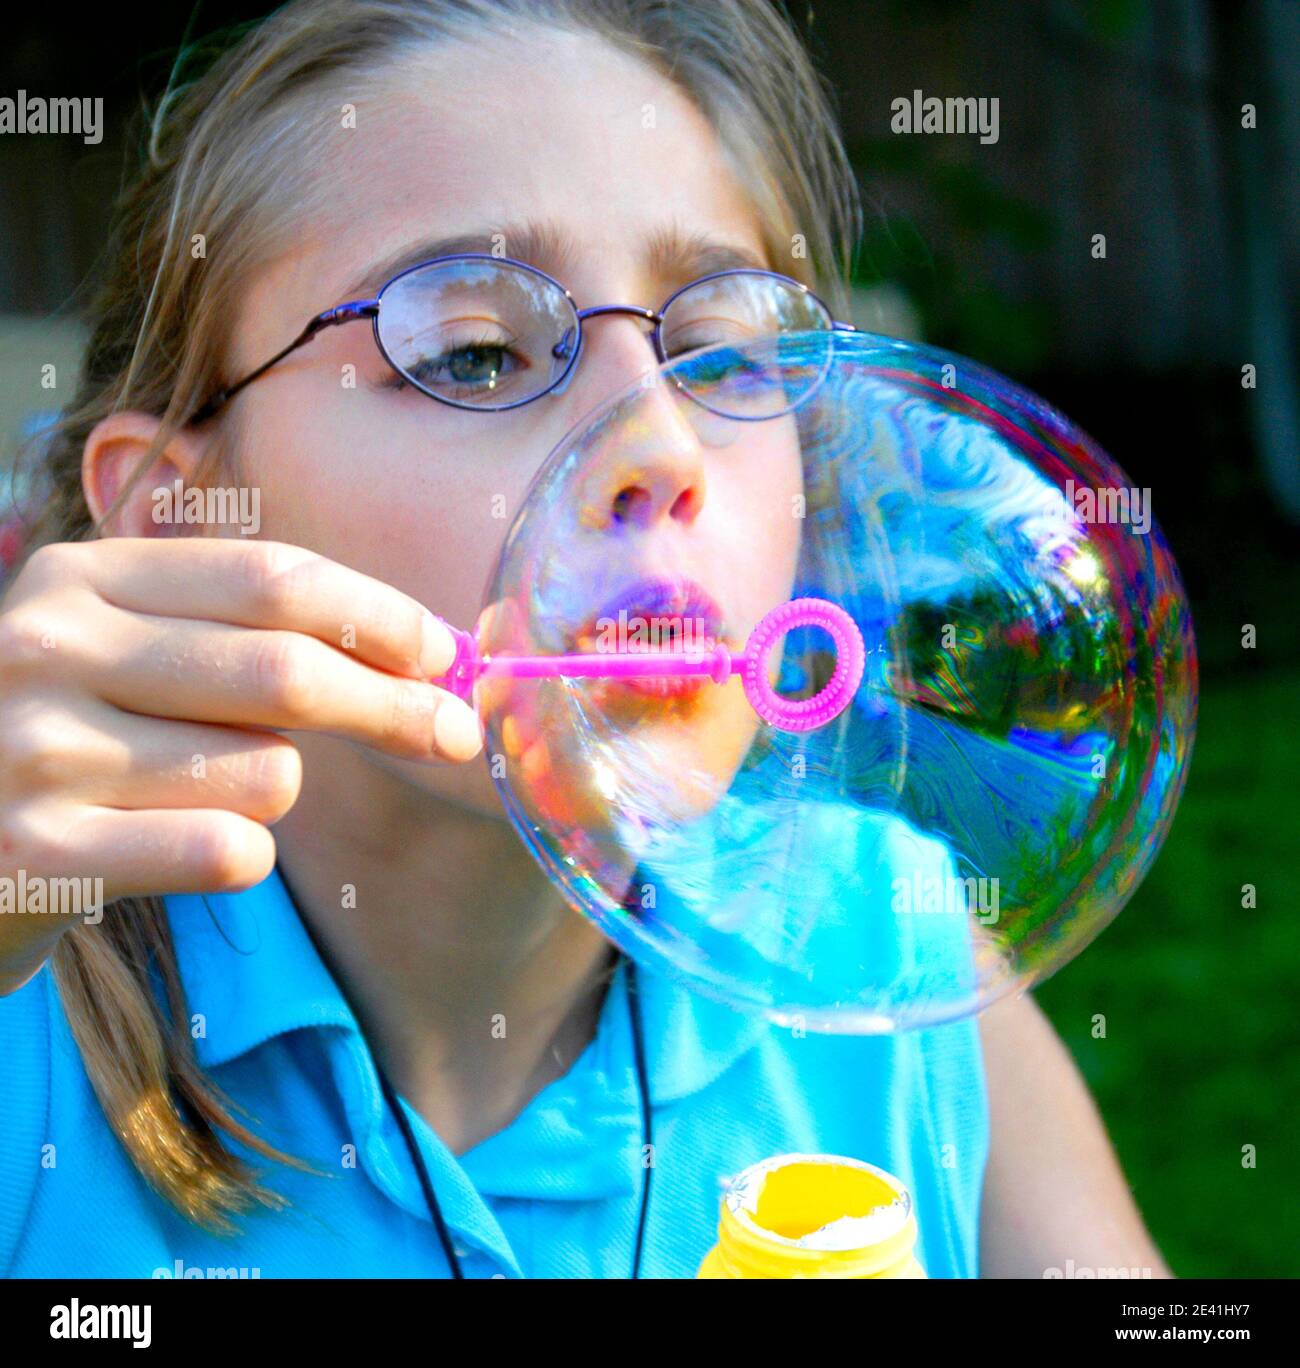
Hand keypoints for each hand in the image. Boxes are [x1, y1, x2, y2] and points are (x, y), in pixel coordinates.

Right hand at [0, 537, 480, 991]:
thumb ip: (248, 635)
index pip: (272, 578)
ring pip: (266, 771)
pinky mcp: (33, 856)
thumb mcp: (125, 652)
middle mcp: (47, 647)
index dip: (380, 616)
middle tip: (456, 735)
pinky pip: (227, 850)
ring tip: (194, 794)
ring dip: (273, 788)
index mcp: (81, 578)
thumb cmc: (69, 741)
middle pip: (287, 672)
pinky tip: (177, 847)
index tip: (445, 654)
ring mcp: (31, 750)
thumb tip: (434, 655)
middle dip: (394, 706)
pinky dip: (240, 855)